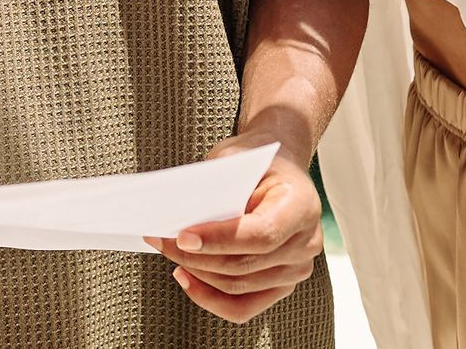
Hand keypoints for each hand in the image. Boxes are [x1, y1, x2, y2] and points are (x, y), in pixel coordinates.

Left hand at [146, 135, 325, 323]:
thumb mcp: (236, 158)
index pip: (260, 234)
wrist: (280, 166)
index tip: (182, 236)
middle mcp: (306, 243)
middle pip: (245, 265)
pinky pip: (243, 306)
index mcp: (301, 206)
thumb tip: (178, 217)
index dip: (219, 240)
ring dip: (198, 274)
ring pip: (239, 287)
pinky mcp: (280, 285)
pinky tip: (186, 277)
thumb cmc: (256, 161)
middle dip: (196, 256)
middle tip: (160, 240)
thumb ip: (215, 187)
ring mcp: (296, 269)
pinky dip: (211, 297)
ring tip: (169, 253)